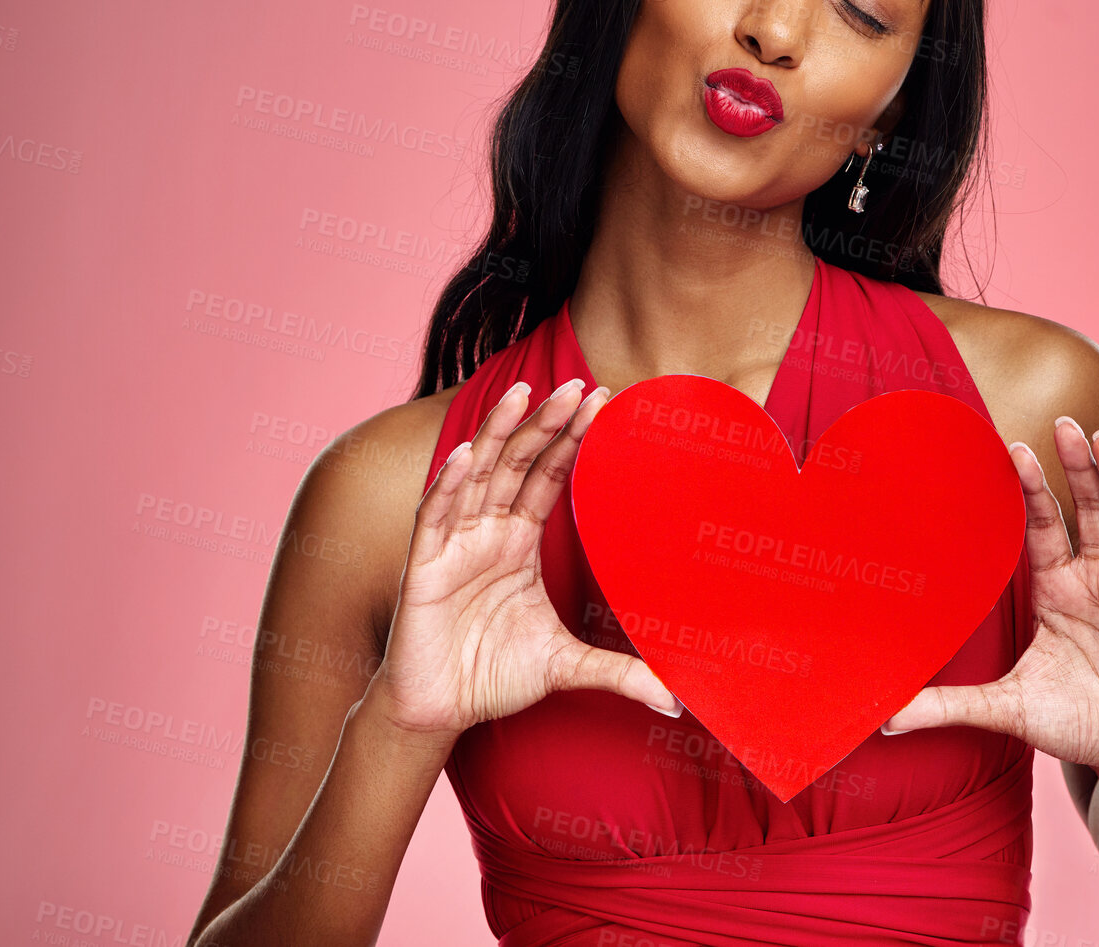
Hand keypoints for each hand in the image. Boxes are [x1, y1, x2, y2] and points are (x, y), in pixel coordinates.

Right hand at [372, 378, 681, 742]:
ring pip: (476, 475)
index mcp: (519, 541)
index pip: (549, 476)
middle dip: (544, 423)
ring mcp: (454, 544)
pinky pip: (435, 517)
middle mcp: (488, 532)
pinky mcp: (424, 568)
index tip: (602, 402)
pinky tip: (466, 457)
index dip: (572, 439)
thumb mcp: (566, 666)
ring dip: (497, 434)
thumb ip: (618, 673)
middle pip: (517, 463)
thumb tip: (675, 698)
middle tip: (576, 386)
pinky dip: (448, 485)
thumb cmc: (493, 677)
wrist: (438, 712)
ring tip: (521, 395)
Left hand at [881, 417, 1098, 786]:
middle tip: (1062, 422)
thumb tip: (883, 720)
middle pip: (1087, 510)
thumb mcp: (1008, 709)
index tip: (1012, 449)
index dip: (1031, 489)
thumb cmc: (1072, 723)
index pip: (1042, 526)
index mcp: (1057, 588)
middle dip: (1076, 468)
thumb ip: (950, 706)